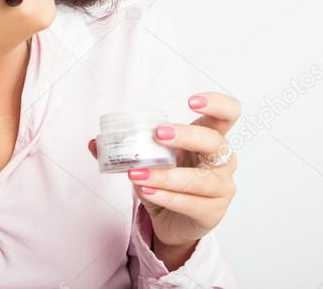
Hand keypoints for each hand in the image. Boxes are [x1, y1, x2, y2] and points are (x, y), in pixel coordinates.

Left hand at [87, 92, 240, 247]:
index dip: (217, 104)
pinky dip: (166, 196)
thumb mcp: (149, 159)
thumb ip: (125, 149)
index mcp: (210, 138)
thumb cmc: (168, 181)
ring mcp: (221, 187)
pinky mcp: (213, 212)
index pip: (228, 114)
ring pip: (200, 179)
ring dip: (166, 175)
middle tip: (158, 133)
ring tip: (137, 174)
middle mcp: (222, 160)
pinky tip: (147, 191)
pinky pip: (190, 203)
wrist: (173, 221)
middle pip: (215, 142)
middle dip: (187, 136)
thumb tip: (94, 142)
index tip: (191, 102)